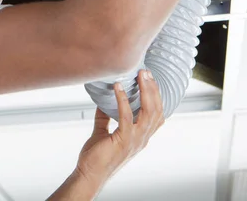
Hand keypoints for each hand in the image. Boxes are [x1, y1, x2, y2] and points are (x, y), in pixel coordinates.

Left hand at [75, 69, 164, 185]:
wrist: (89, 173)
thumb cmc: (96, 156)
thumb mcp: (102, 131)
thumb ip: (104, 117)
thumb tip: (102, 101)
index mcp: (140, 136)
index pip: (157, 114)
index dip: (157, 96)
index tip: (150, 79)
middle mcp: (142, 138)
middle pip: (157, 110)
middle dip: (153, 89)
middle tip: (146, 72)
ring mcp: (135, 140)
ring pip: (149, 112)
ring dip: (146, 91)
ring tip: (140, 75)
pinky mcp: (123, 140)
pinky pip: (126, 116)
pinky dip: (123, 100)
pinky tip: (117, 88)